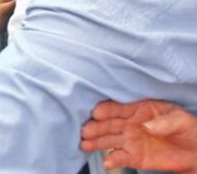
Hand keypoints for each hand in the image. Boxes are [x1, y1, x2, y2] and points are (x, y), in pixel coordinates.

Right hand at [81, 100, 196, 172]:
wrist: (196, 152)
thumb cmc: (189, 129)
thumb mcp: (181, 120)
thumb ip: (165, 122)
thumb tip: (147, 126)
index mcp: (139, 109)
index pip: (119, 108)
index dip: (107, 110)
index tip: (96, 113)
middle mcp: (129, 124)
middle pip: (109, 124)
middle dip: (96, 127)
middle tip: (85, 131)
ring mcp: (130, 141)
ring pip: (109, 140)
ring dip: (96, 143)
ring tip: (85, 145)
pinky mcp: (134, 157)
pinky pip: (120, 158)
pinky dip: (112, 161)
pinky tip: (107, 163)